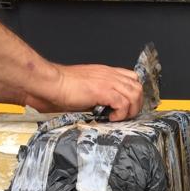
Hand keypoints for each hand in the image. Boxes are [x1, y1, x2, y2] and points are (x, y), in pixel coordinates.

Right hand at [24, 63, 143, 120]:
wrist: (51, 83)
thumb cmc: (63, 87)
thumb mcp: (88, 89)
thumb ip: (102, 95)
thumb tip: (109, 108)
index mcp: (106, 73)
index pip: (132, 79)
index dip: (134, 94)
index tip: (128, 106)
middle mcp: (109, 75)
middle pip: (137, 87)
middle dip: (136, 104)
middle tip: (126, 115)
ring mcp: (107, 81)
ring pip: (134, 94)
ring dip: (130, 110)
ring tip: (119, 117)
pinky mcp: (103, 91)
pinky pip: (123, 103)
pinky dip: (120, 114)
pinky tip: (111, 117)